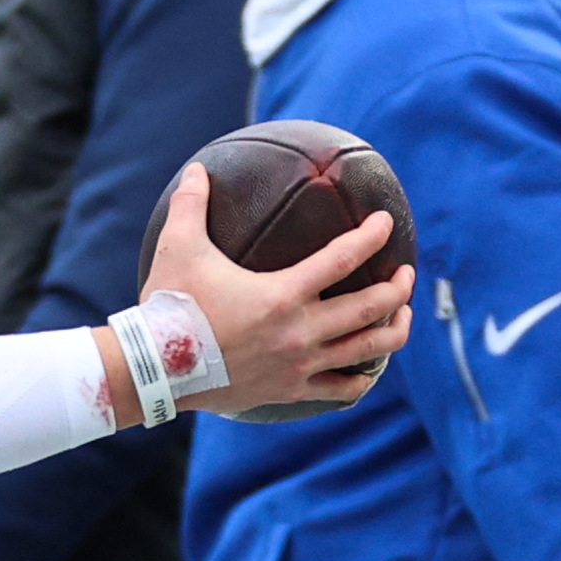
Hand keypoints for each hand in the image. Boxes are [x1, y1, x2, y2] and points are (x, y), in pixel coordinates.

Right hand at [138, 165, 409, 424]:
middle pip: (371, 308)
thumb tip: (198, 169)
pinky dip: (361, 380)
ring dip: (394, 331)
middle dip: (398, 288)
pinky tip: (369, 370)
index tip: (386, 223)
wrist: (154, 370)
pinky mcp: (289, 391)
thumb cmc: (169, 306)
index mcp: (284, 295)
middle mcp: (300, 333)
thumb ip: (192, 204)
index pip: (344, 259)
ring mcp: (299, 366)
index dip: (371, 236)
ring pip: (367, 351)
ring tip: (403, 316)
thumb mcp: (179, 248)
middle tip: (406, 274)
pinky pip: (340, 390)